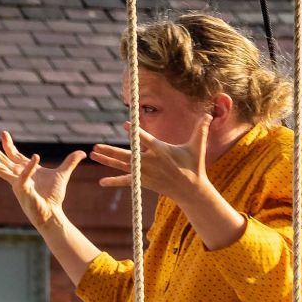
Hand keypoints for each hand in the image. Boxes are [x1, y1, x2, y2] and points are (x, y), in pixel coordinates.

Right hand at [0, 130, 86, 231]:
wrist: (52, 213)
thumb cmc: (53, 197)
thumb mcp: (63, 175)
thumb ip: (70, 162)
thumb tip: (82, 152)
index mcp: (23, 170)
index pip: (11, 155)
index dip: (7, 144)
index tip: (4, 132)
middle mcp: (16, 176)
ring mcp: (16, 183)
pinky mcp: (22, 190)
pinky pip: (22, 176)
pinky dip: (29, 167)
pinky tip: (36, 157)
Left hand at [90, 114, 212, 204]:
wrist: (190, 189)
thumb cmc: (194, 164)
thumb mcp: (197, 146)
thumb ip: (201, 129)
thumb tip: (209, 113)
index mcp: (161, 151)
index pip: (145, 139)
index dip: (135, 132)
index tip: (125, 124)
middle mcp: (150, 162)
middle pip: (126, 155)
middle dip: (110, 151)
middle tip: (95, 146)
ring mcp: (145, 173)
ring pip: (122, 166)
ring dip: (106, 160)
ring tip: (92, 154)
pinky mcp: (143, 182)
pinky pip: (126, 182)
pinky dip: (114, 182)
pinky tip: (101, 182)